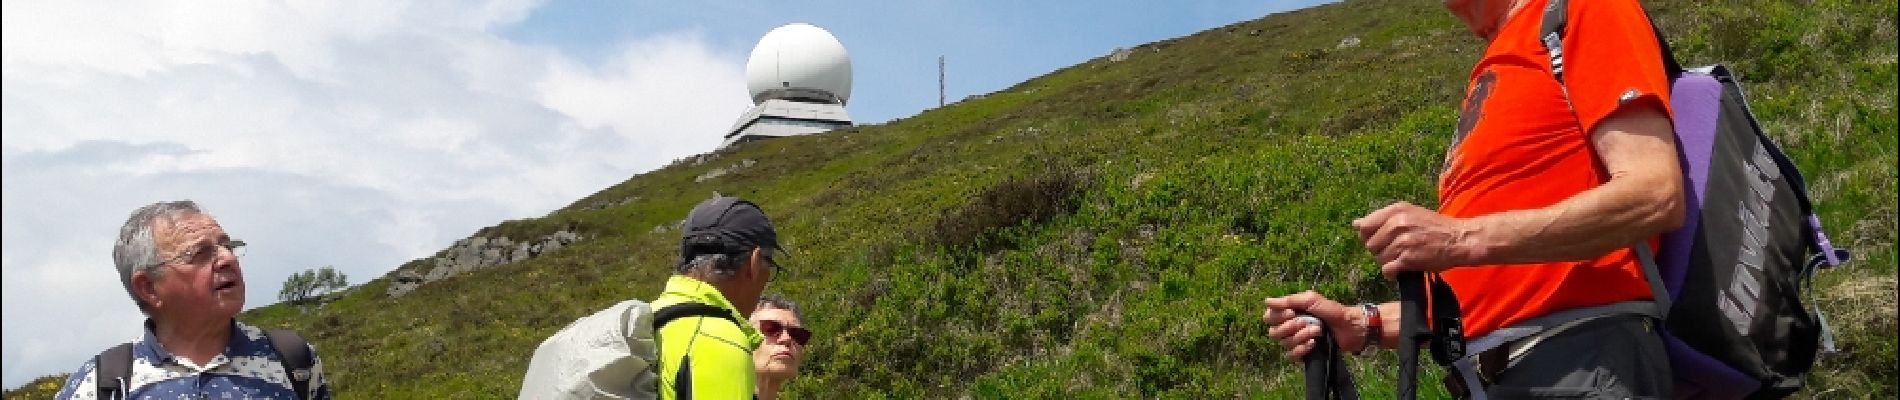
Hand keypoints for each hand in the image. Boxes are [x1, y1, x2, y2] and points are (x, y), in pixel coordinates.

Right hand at [1262, 291, 1364, 358]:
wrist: (1351, 327)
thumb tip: (1266, 301)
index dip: (1277, 316)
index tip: (1292, 312)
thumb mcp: (1312, 300)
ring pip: (1284, 343)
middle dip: (1290, 327)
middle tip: (1306, 322)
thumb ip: (1289, 300)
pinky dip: (1301, 349)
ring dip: (1300, 336)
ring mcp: (1296, 341)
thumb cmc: (1333, 311)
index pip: (1269, 317)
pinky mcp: (1303, 353)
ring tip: (1317, 331)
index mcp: (1289, 313)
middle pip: (1273, 332)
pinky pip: (1291, 355)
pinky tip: (1313, 344)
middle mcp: (1289, 327)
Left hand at [1353, 202, 1474, 279]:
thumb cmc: (1435, 227)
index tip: (1381, 240)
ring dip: (1388, 262)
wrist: (1460, 239)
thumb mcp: (1410, 213)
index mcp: (1396, 210)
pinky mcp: (1408, 259)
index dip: (1370, 236)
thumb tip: (1355, 224)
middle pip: (1370, 244)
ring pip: (1379, 258)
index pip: (1365, 225)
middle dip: (1380, 250)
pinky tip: (1401, 269)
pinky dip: (1392, 273)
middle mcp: (1397, 224)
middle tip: (1397, 251)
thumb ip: (1382, 218)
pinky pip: (1387, 270)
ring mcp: (1402, 242)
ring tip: (1403, 258)